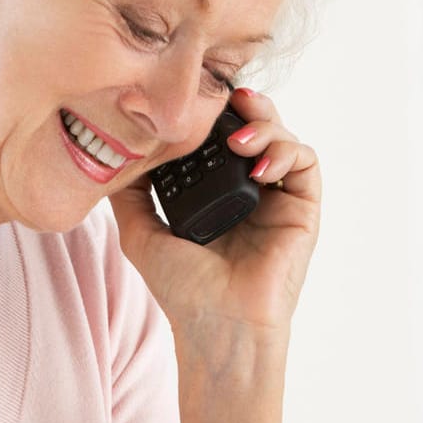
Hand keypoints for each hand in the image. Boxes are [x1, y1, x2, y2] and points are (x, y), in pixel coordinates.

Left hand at [107, 87, 320, 339]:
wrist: (217, 326)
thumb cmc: (183, 289)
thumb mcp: (141, 231)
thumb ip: (130, 192)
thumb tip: (116, 149)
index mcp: (216, 191)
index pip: (221, 134)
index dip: (214, 112)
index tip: (196, 96)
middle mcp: (250, 189)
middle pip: (257, 126)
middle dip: (246, 105)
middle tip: (227, 98)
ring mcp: (278, 198)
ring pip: (284, 136)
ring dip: (265, 126)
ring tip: (239, 141)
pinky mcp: (303, 209)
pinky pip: (306, 162)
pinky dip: (286, 151)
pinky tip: (259, 167)